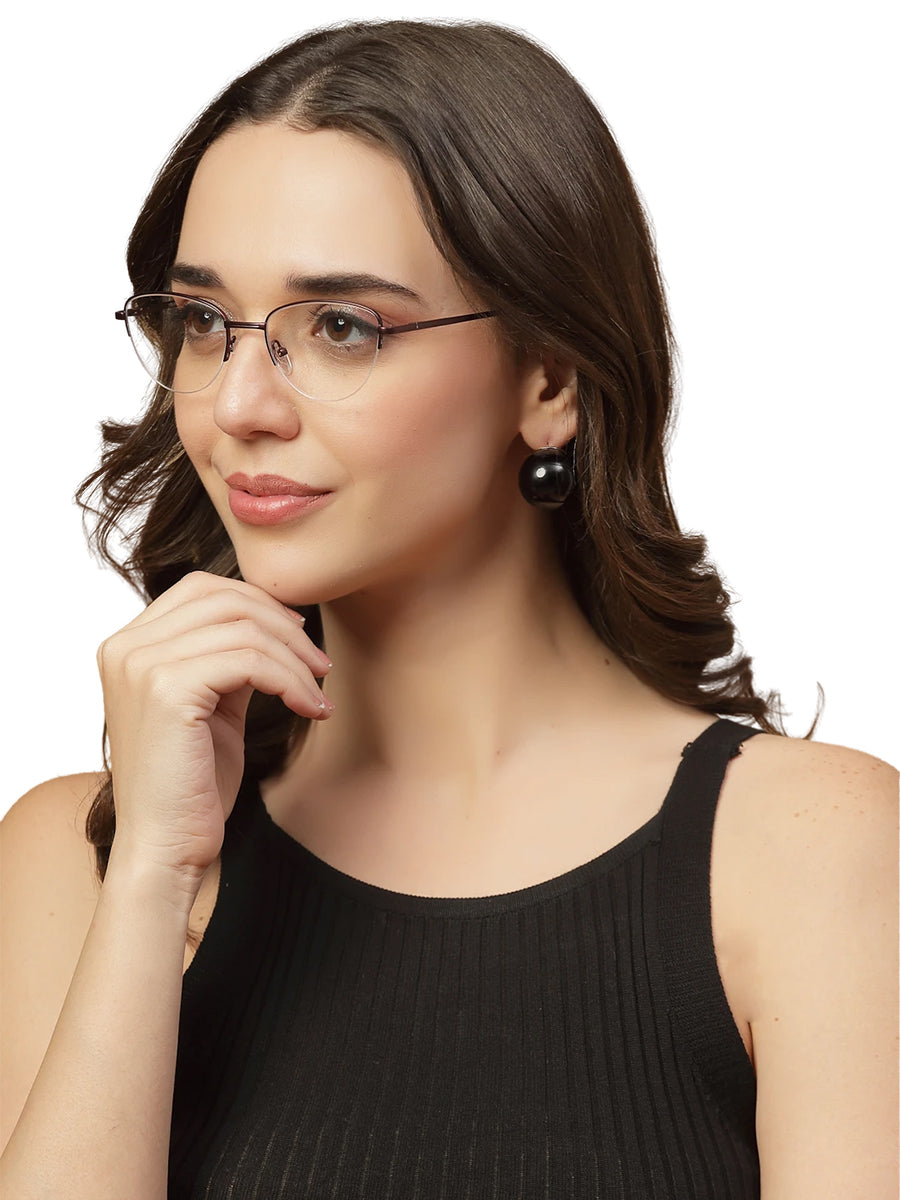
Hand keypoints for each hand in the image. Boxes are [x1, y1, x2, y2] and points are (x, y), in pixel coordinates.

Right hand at [96, 572, 331, 888]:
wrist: (165, 848)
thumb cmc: (191, 784)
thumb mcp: (212, 705)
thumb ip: (227, 658)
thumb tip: (274, 621)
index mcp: (127, 645)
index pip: (200, 588)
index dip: (258, 602)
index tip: (298, 636)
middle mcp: (125, 647)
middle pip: (224, 598)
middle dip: (284, 626)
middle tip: (320, 664)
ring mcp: (141, 665)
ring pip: (244, 628)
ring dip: (295, 659)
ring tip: (318, 694)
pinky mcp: (167, 689)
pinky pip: (249, 661)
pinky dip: (290, 681)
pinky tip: (310, 709)